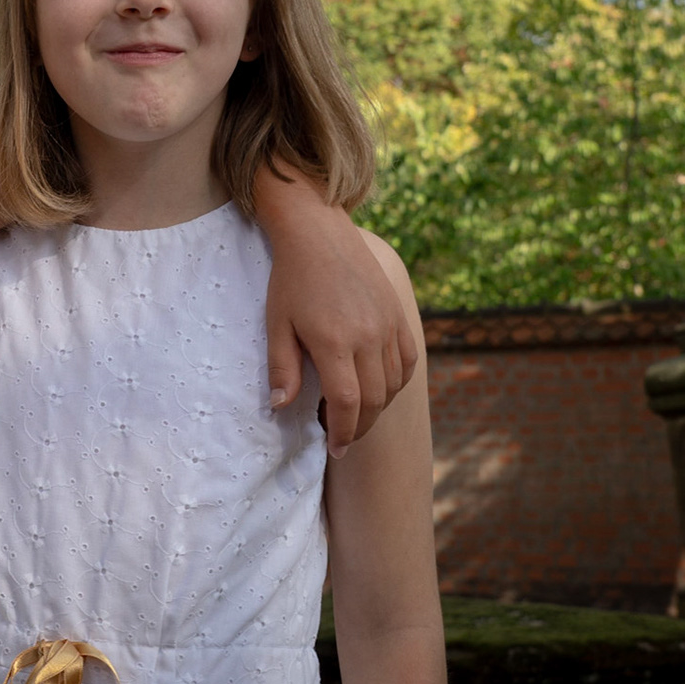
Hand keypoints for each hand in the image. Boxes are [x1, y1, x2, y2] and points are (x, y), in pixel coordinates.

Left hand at [265, 227, 417, 457]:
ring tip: (356, 416)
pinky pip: (408, 361)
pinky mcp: (399, 315)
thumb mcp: (276, 324)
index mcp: (334, 341)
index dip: (344, 432)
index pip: (348, 403)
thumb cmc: (290, 280)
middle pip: (375, 399)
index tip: (336, 449)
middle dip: (360, 427)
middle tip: (343, 439)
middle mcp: (369, 336)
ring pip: (394, 383)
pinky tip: (379, 388)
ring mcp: (389, 325)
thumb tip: (281, 408)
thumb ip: (282, 368)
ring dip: (378, 407)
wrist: (319, 234)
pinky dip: (397, 382)